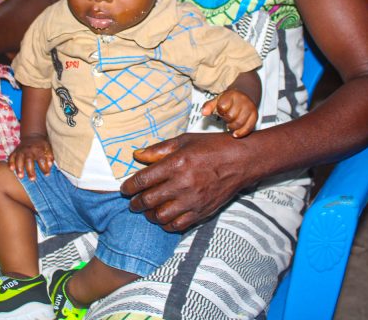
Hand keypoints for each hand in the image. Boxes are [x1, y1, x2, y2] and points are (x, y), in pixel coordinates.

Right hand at [9, 134, 53, 180]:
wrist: (32, 135)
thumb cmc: (41, 145)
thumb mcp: (48, 148)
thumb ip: (49, 156)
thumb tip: (50, 165)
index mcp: (38, 149)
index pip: (41, 159)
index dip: (44, 167)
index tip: (47, 175)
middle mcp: (29, 150)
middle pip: (29, 160)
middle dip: (30, 170)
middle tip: (32, 179)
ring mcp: (21, 150)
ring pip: (19, 159)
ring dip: (19, 168)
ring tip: (20, 177)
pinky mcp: (15, 151)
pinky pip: (11, 157)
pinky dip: (10, 163)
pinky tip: (11, 169)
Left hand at [120, 132, 259, 230]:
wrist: (241, 160)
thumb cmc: (212, 147)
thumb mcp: (183, 141)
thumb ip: (158, 150)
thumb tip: (136, 155)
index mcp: (175, 164)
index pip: (142, 181)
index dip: (129, 187)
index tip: (125, 189)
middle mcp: (182, 184)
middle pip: (148, 201)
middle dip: (135, 203)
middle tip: (132, 202)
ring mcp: (192, 201)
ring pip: (160, 216)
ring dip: (149, 215)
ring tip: (147, 210)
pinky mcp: (201, 212)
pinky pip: (177, 225)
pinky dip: (166, 224)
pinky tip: (164, 217)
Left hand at [201, 90, 257, 137]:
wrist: (245, 94)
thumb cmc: (230, 99)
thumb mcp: (218, 99)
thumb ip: (209, 106)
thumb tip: (203, 112)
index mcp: (231, 95)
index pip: (222, 107)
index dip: (220, 111)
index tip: (221, 111)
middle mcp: (242, 100)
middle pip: (230, 116)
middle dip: (226, 119)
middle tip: (226, 117)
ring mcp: (250, 108)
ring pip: (239, 123)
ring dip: (232, 127)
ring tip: (230, 124)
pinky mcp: (255, 116)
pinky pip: (248, 127)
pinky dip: (241, 133)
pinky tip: (235, 134)